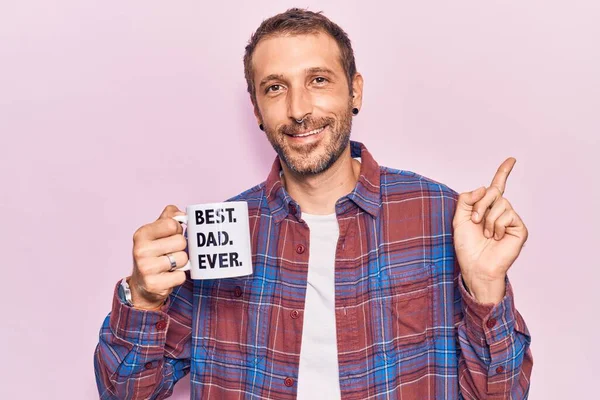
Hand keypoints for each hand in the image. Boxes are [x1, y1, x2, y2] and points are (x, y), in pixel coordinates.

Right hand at [129, 205, 188, 309]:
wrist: (142, 284)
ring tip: (169, 264)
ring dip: (180, 263)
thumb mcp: (157, 231)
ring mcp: (146, 268)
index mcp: (142, 234)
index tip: (170, 236)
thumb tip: (182, 215)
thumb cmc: (153, 253)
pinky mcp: (153, 284)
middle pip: (181, 241)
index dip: (177, 230)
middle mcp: (141, 250)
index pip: (172, 224)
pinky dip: (178, 276)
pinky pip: (181, 276)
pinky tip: (168, 276)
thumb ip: (169, 217)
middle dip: (180, 248)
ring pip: (183, 259)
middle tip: (170, 252)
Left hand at [452, 158, 528, 303]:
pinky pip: (508, 215)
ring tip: (485, 233)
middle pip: (494, 191)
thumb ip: (467, 199)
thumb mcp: (459, 218)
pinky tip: (495, 237)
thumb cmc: (467, 246)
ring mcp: (511, 219)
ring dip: (488, 218)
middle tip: (475, 220)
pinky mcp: (519, 228)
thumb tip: (485, 187)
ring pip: (501, 203)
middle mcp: (501, 211)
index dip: (503, 172)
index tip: (511, 159)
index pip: (497, 186)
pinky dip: (497, 225)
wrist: (475, 266)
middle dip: (480, 204)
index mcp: (486, 208)